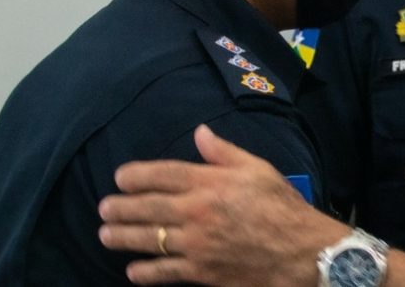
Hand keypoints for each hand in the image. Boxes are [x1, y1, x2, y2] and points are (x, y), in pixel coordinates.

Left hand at [98, 124, 349, 285]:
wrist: (300, 251)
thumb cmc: (281, 206)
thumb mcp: (258, 168)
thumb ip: (224, 152)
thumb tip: (200, 132)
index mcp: (209, 183)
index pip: (162, 174)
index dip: (136, 175)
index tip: (120, 178)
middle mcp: (196, 212)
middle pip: (147, 208)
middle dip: (120, 208)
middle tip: (104, 208)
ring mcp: (195, 244)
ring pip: (148, 240)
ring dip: (122, 238)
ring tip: (106, 235)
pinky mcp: (200, 272)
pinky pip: (164, 272)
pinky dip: (145, 272)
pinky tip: (133, 271)